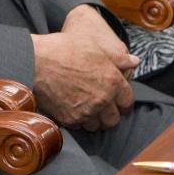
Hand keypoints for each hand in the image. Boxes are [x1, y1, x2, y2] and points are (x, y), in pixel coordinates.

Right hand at [32, 7, 137, 131]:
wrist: (38, 61)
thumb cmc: (66, 48)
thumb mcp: (96, 47)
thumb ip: (119, 58)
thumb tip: (135, 61)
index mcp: (113, 81)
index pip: (128, 101)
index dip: (124, 102)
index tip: (120, 103)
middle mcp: (103, 99)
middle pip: (114, 119)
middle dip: (110, 114)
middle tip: (103, 108)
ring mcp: (87, 111)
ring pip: (97, 126)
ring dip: (94, 119)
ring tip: (87, 109)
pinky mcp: (70, 119)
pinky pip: (80, 126)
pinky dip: (78, 120)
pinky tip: (73, 109)